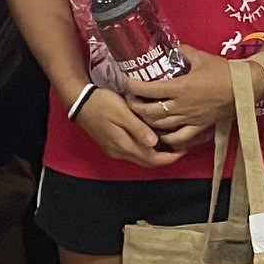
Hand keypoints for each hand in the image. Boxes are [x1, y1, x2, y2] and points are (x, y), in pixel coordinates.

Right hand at [74, 83, 189, 168]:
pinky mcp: (111, 144)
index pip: (152, 159)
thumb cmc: (102, 103)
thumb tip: (154, 143)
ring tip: (170, 142)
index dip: (170, 157)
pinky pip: (133, 151)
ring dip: (156, 153)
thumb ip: (137, 128)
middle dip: (166, 157)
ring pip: (140, 157)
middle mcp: (120, 152)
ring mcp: (114, 149)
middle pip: (148, 161)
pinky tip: (153, 138)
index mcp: (124, 145)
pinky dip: (146, 148)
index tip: (184, 149)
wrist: (79, 101)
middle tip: (181, 147)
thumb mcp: (122, 112)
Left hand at [125, 46, 263, 149]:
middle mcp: (182, 106)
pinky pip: (179, 138)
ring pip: (160, 126)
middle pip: (149, 112)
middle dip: (134, 107)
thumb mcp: (201, 57)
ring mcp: (189, 119)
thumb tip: (172, 47)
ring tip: (141, 114)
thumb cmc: (224, 72)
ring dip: (146, 122)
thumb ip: (183, 52)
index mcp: (181, 87)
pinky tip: (162, 133)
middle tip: (129, 100)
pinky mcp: (198, 127)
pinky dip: (167, 138)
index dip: (134, 87)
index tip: (127, 82)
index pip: (149, 89)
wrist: (245, 88)